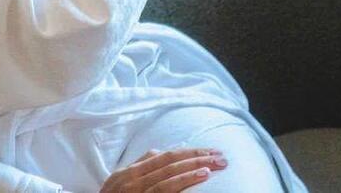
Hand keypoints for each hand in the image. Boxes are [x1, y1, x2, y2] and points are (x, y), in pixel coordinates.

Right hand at [100, 148, 228, 191]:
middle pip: (169, 161)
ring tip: (216, 163)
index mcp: (127, 172)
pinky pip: (167, 188)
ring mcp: (137, 190)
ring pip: (170, 172)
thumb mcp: (119, 185)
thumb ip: (138, 168)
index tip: (209, 151)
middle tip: (221, 155)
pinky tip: (201, 175)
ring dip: (196, 165)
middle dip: (196, 156)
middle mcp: (131, 178)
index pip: (163, 156)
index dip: (187, 152)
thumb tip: (157, 152)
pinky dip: (185, 179)